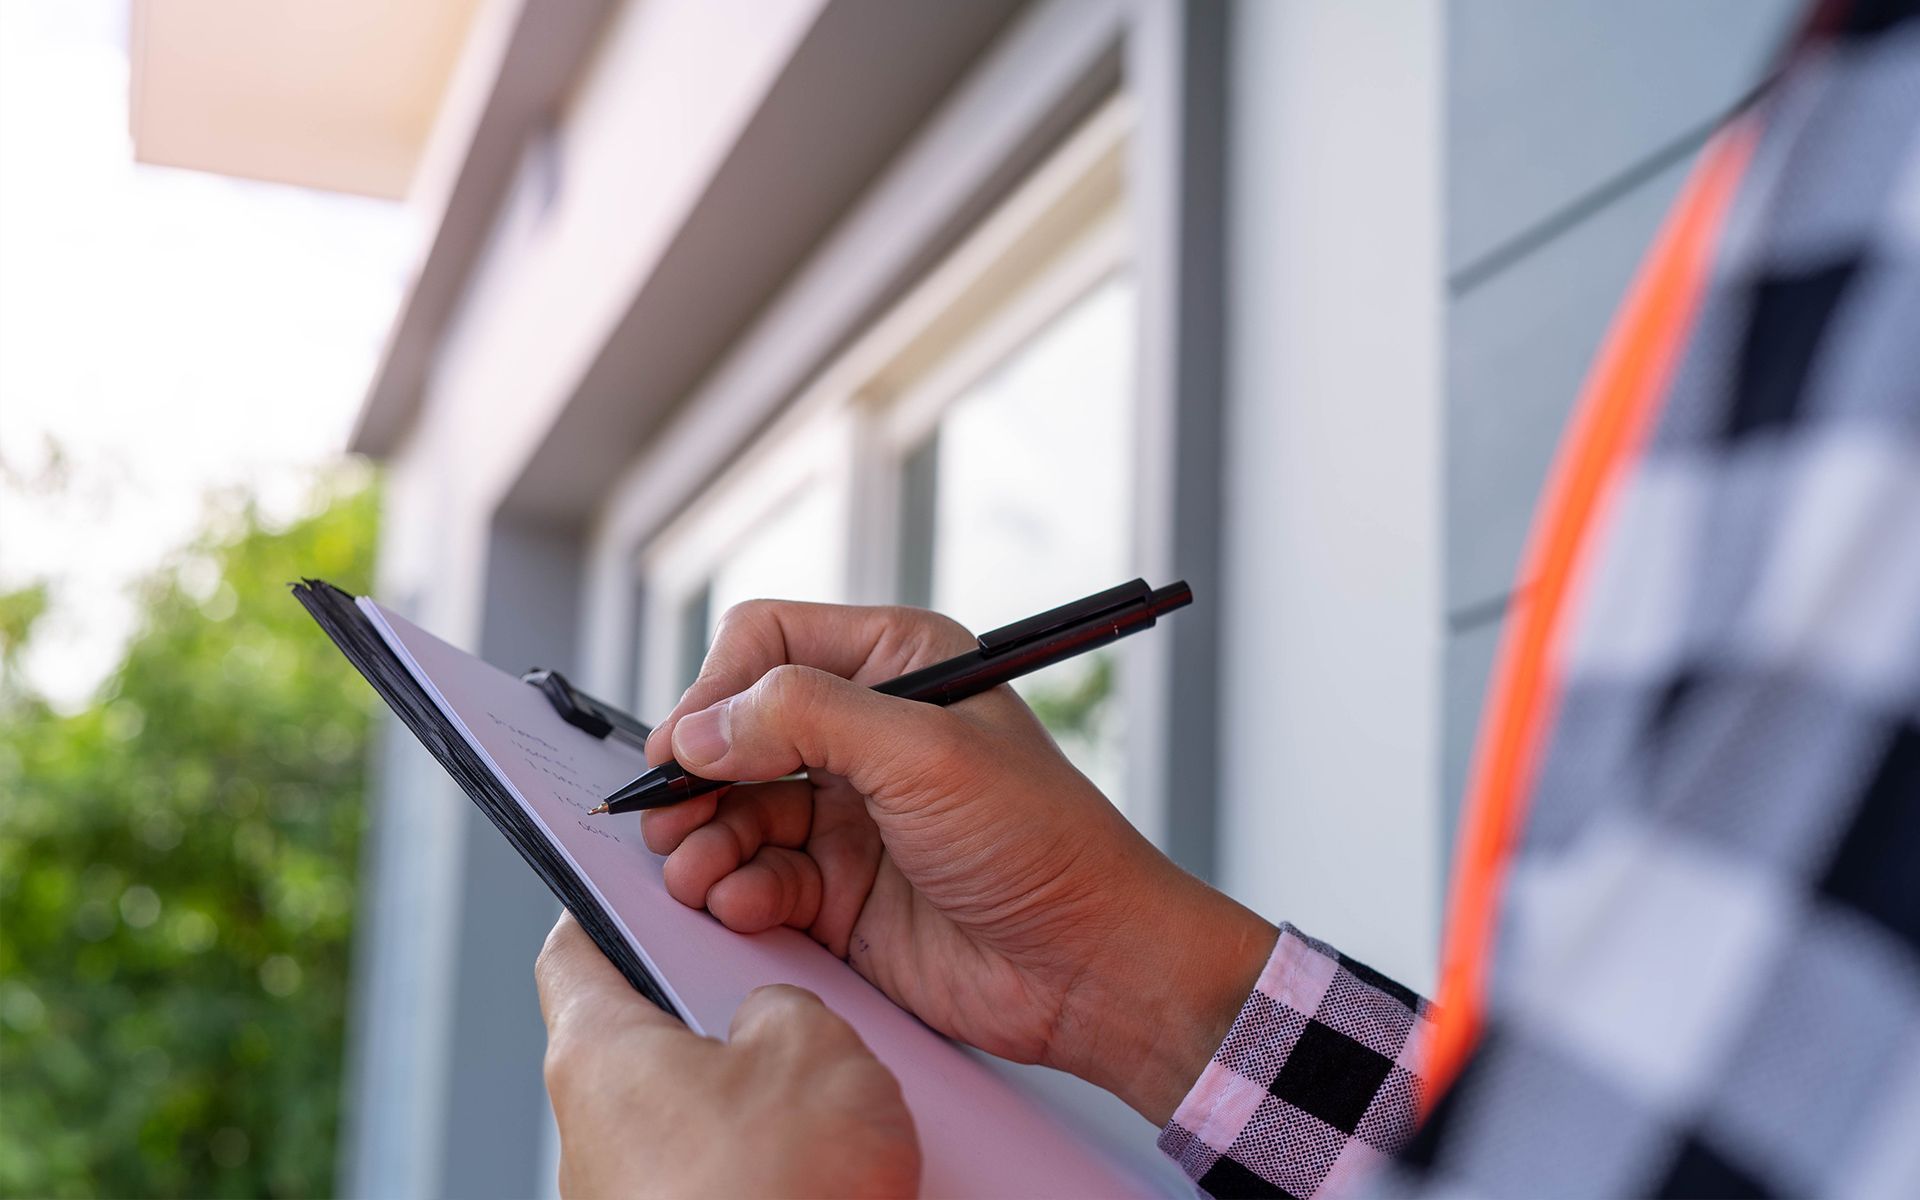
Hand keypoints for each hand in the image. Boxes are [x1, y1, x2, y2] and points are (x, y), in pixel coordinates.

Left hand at [536, 913, 919, 1198]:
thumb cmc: (775, 1191)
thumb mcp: (813, 1044)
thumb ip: (785, 1005)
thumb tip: (773, 1020)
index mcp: (597, 1052)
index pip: (573, 952)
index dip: (609, 909)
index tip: (638, 889)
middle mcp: (590, 1130)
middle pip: (645, 1037)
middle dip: (720, 1014)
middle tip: (785, 996)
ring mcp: (625, 1198)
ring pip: (691, 1114)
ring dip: (757, 1100)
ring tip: (833, 1097)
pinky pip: (720, 1177)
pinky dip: (768, 1164)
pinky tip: (830, 1168)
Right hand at [640, 600, 1275, 1124]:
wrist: (1090, 967)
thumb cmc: (1042, 841)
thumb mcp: (924, 754)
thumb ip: (805, 720)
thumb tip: (701, 728)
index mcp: (898, 665)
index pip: (768, 643)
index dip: (716, 690)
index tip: (686, 747)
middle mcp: (866, 732)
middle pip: (734, 731)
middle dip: (696, 775)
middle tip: (667, 816)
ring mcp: (849, 815)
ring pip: (733, 810)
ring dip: (703, 841)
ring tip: (697, 872)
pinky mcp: (838, 892)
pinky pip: (756, 877)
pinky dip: (734, 890)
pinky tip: (742, 905)